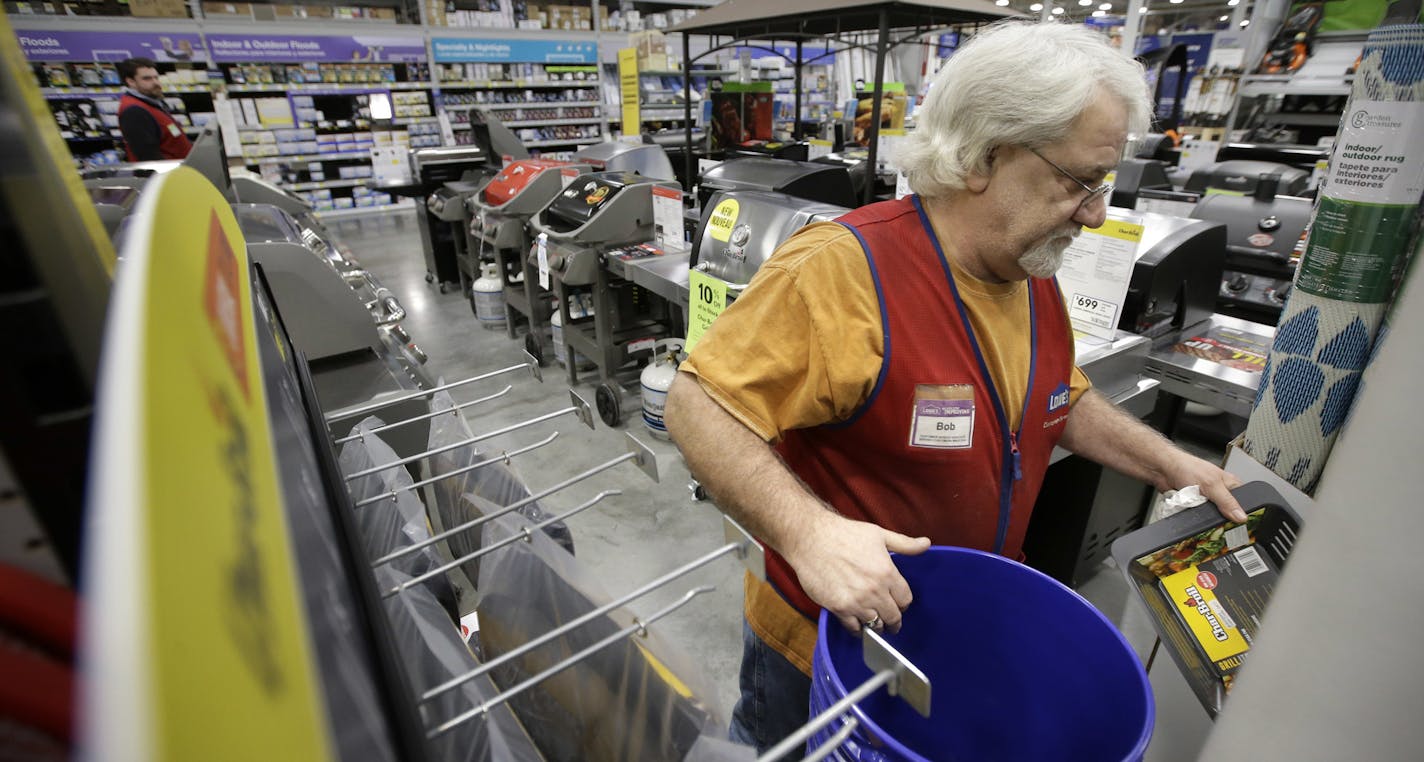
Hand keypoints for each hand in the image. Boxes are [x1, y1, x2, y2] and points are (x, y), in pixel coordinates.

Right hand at [785, 513, 930, 634]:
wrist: (810, 538)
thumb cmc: (844, 533)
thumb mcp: (879, 534)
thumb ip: (904, 544)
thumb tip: (926, 544)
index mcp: (887, 573)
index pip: (906, 600)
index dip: (903, 603)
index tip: (899, 604)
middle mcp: (874, 590)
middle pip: (893, 617)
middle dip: (894, 620)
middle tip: (891, 622)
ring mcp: (856, 601)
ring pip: (876, 625)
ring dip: (877, 625)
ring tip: (875, 623)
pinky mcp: (838, 608)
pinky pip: (854, 628)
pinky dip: (858, 629)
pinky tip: (857, 623)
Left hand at [1164, 455, 1245, 522]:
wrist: (1163, 469)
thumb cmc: (1186, 467)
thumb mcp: (1211, 485)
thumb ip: (1227, 501)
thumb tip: (1241, 516)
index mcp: (1230, 484)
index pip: (1243, 502)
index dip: (1241, 512)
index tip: (1237, 521)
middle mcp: (1219, 491)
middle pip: (1226, 512)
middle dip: (1219, 515)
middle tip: (1212, 512)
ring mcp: (1206, 499)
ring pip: (1210, 516)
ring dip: (1204, 515)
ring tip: (1198, 507)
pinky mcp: (1194, 505)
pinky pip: (1198, 516)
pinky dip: (1194, 515)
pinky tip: (1190, 510)